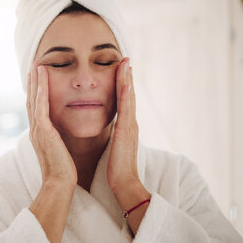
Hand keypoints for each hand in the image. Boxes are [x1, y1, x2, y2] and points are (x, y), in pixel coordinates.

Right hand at [27, 62, 76, 186]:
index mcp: (39, 133)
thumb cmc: (63, 170)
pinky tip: (43, 77)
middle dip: (32, 82)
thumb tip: (62, 132)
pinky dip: (40, 90)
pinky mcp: (44, 131)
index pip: (36, 108)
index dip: (36, 91)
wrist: (60, 183)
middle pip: (31, 100)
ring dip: (35, 81)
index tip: (38, 77)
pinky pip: (40, 106)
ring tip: (37, 65)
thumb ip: (58, 138)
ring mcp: (37, 130)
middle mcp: (35, 129)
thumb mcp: (59, 149)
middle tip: (34, 65)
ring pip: (34, 99)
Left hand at [107, 57, 140, 192]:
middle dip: (127, 76)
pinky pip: (126, 111)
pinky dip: (127, 96)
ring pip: (129, 99)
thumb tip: (111, 128)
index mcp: (126, 126)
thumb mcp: (115, 145)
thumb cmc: (117, 167)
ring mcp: (130, 127)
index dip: (123, 84)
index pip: (124, 100)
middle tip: (125, 59)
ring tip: (126, 63)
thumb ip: (115, 134)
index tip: (121, 68)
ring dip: (128, 80)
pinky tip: (125, 84)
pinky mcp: (126, 133)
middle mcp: (130, 123)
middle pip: (129, 95)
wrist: (124, 183)